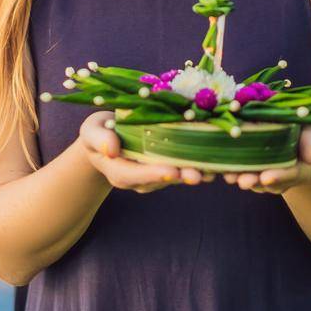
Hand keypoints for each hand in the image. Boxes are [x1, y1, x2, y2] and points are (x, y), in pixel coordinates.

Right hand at [77, 110, 214, 192]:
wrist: (108, 139)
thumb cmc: (99, 132)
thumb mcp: (92, 131)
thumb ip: (99, 138)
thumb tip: (111, 148)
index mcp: (119, 171)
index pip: (135, 175)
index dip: (153, 174)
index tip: (170, 171)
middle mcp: (140, 178)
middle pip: (161, 179)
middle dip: (180, 177)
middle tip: (198, 175)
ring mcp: (155, 174)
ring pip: (177, 176)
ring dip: (195, 173)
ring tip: (213, 170)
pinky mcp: (168, 166)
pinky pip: (184, 167)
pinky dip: (201, 165)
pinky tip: (218, 162)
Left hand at [224, 126, 310, 193]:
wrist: (288, 123)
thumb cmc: (301, 122)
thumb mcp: (309, 126)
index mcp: (302, 167)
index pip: (294, 175)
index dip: (280, 177)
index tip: (266, 177)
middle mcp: (285, 175)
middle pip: (271, 183)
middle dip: (256, 182)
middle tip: (243, 181)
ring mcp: (268, 174)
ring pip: (254, 181)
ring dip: (241, 178)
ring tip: (229, 176)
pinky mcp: (252, 168)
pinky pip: (243, 173)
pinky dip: (233, 171)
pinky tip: (222, 169)